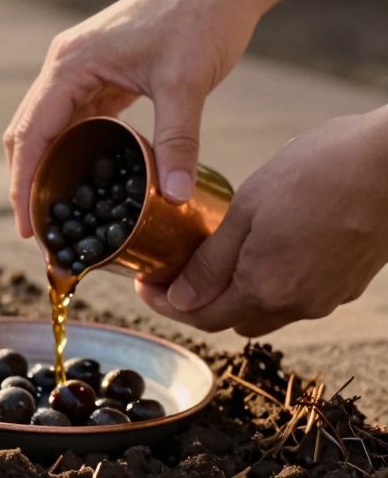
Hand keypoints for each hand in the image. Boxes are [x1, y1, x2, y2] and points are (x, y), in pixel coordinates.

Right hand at [3, 0, 260, 237]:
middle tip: (40, 234)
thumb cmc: (201, 20)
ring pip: (50, 128)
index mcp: (69, 65)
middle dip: (28, 183)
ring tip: (58, 215)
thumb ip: (178, 142)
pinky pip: (76, 120)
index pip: (30, 134)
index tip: (26, 228)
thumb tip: (176, 197)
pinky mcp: (102, 73)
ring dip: (48, 169)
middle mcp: (64, 66)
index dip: (23, 183)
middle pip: (28, 133)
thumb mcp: (186, 84)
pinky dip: (74, 151)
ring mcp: (81, 69)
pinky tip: (85, 181)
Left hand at [137, 110, 387, 336]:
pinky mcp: (348, 282)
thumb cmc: (319, 173)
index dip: (166, 305)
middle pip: (232, 319)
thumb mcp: (247, 210)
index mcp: (266, 289)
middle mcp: (299, 304)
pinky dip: (269, 283)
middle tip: (171, 268)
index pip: (202, 317)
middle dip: (197, 301)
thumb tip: (181, 298)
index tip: (144, 284)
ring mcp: (328, 296)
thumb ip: (212, 261)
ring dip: (235, 294)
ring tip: (212, 257)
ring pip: (266, 310)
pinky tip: (260, 248)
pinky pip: (297, 295)